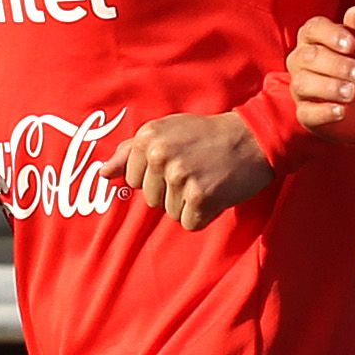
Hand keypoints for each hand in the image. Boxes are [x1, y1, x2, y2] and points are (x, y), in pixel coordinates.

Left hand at [121, 111, 277, 229]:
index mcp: (147, 138)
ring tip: (207, 179)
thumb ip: (131, 152)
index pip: (133, 180)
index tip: (178, 162)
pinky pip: (190, 223)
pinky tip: (216, 193)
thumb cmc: (207, 135)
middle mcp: (159, 156)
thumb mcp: (166, 131)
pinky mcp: (199, 197)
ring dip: (190, 203)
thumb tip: (102, 173)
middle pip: (151, 199)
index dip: (156, 177)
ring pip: (171, 212)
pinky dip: (204, 214)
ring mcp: (179, 177)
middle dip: (173, 191)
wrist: (253, 138)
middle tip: (196, 170)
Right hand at [286, 14, 354, 145]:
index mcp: (314, 38)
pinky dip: (324, 111)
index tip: (352, 45)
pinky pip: (306, 112)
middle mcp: (301, 61)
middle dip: (338, 65)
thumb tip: (354, 11)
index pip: (313, 29)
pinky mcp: (306, 114)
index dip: (331, 35)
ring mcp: (301, 88)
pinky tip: (343, 111)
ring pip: (303, 83)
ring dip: (330, 87)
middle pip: (309, 57)